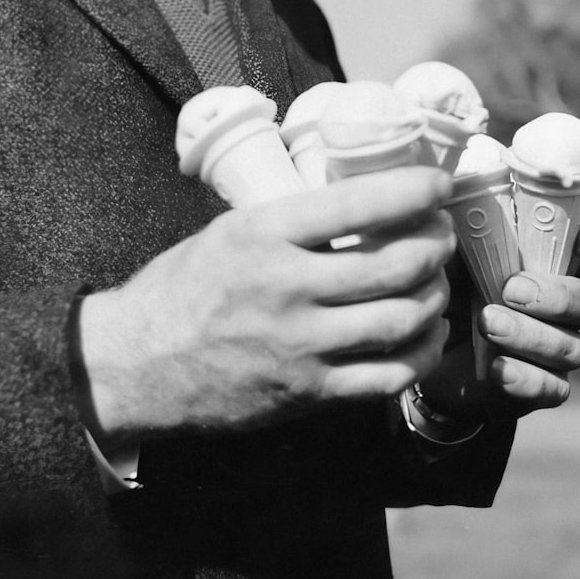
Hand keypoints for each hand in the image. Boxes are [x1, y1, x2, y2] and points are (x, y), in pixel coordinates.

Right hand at [77, 167, 456, 443]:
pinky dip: (422, 351)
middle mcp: (287, 288)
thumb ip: (294, 219)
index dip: (414, 190)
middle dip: (436, 244)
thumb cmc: (184, 289)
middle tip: (442, 234)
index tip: (439, 185)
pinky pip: (388, 377)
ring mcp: (300, 346)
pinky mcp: (308, 394)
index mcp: (264, 235)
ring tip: (437, 281)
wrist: (137, 366)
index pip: (358, 203)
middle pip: (395, 264)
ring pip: (402, 319)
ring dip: (436, 296)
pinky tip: (427, 333)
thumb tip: (366, 201)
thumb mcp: (230, 231)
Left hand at [420, 223, 579, 420]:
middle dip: (559, 297)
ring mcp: (556, 351)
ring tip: (487, 322)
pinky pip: (554, 389)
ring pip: (574, 348)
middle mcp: (566, 308)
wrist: (418, 344)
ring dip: (531, 334)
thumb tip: (473, 188)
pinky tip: (496, 367)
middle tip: (511, 288)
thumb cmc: (444, 281)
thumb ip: (473, 224)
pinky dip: (526, 378)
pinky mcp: (537, 388)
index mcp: (555, 264)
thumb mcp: (454, 247)